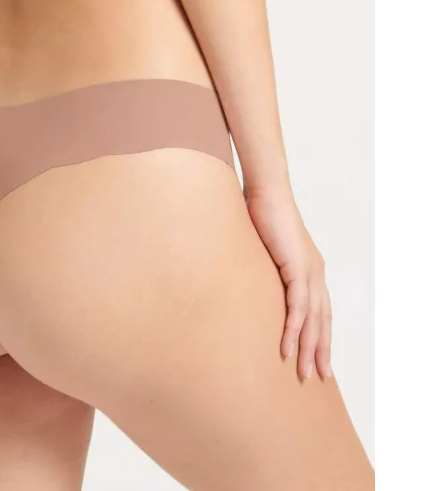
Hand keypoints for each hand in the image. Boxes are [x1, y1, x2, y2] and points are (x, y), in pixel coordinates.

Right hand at [244, 185, 332, 379]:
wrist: (266, 191)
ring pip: (314, 318)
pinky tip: (288, 347)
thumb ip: (260, 264)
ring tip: (304, 371)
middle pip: (322, 319)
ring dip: (309, 347)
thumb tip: (244, 276)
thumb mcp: (260, 247)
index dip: (318, 334)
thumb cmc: (259, 212)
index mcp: (309, 267)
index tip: (315, 357)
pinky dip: (294, 328)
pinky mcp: (298, 267)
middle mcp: (315, 272)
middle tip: (316, 375)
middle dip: (319, 349)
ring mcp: (310, 270)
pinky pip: (299, 306)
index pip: (319, 309)